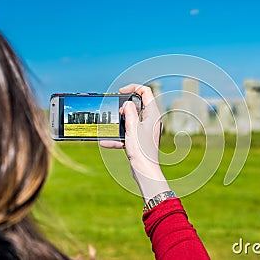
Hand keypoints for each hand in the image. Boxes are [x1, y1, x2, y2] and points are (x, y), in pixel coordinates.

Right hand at [100, 84, 169, 200]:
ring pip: (132, 120)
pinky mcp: (141, 140)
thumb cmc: (141, 150)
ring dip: (121, 123)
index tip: (121, 92)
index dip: (133, 88)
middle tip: (118, 112)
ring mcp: (146, 130)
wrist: (145, 171)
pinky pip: (129, 134)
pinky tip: (106, 141)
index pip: (146, 92)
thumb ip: (129, 111)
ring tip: (112, 127)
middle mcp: (152, 120)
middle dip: (125, 107)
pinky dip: (118, 136)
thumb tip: (126, 104)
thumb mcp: (132, 127)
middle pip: (138, 105)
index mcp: (153, 114)